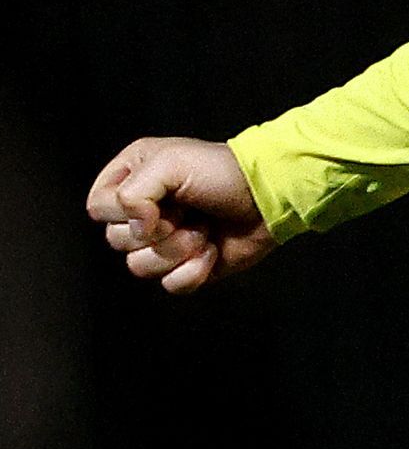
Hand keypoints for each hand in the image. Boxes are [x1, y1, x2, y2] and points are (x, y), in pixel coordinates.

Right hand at [90, 137, 273, 294]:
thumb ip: (134, 192)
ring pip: (139, 266)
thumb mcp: (170, 163)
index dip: (121, 212)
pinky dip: (192, 271)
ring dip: (177, 250)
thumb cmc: (222, 172)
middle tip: (188, 212)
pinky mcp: (187, 266)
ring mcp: (164, 242)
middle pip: (116, 240)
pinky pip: (169, 285)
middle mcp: (142, 212)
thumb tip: (136, 228)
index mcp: (131, 179)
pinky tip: (212, 251)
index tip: (155, 204)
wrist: (270, 197)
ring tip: (203, 231)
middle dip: (158, 230)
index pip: (97, 208)